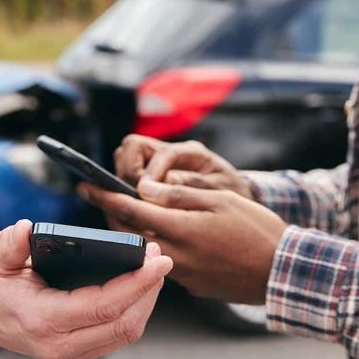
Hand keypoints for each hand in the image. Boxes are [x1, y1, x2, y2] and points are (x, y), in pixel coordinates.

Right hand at [0, 220, 171, 358]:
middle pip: (124, 323)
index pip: (103, 306)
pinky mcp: (80, 353)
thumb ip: (9, 243)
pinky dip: (136, 311)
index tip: (159, 262)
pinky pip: (118, 335)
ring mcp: (72, 354)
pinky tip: (141, 288)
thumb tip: (24, 229)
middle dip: (149, 290)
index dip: (137, 284)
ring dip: (146, 301)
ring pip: (126, 333)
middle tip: (160, 259)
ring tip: (154, 269)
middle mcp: (61, 345)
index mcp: (44, 320)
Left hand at [79, 180, 285, 304]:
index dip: (103, 196)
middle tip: (105, 197)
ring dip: (134, 232)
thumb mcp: (220, 200)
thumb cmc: (256, 228)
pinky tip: (169, 235)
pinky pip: (165, 263)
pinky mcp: (192, 286)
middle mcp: (174, 256)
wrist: (283, 272)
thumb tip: (143, 187)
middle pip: (128, 235)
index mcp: (180, 229)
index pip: (129, 210)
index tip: (84, 185)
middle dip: (112, 215)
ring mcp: (182, 275)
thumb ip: (179, 194)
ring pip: (145, 250)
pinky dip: (158, 246)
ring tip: (136, 212)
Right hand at [113, 135, 253, 199]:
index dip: (149, 172)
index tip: (143, 193)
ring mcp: (156, 164)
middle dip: (128, 173)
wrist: (235, 201)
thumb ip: (195, 184)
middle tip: (135, 199)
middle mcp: (170, 153)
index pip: (160, 153)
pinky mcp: (149, 178)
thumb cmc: (230, 194)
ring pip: (124, 160)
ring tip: (134, 205)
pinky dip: (126, 191)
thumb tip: (168, 181)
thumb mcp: (221, 189)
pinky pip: (127, 177)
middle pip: (131, 148)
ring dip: (124, 181)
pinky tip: (135, 210)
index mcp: (190, 152)